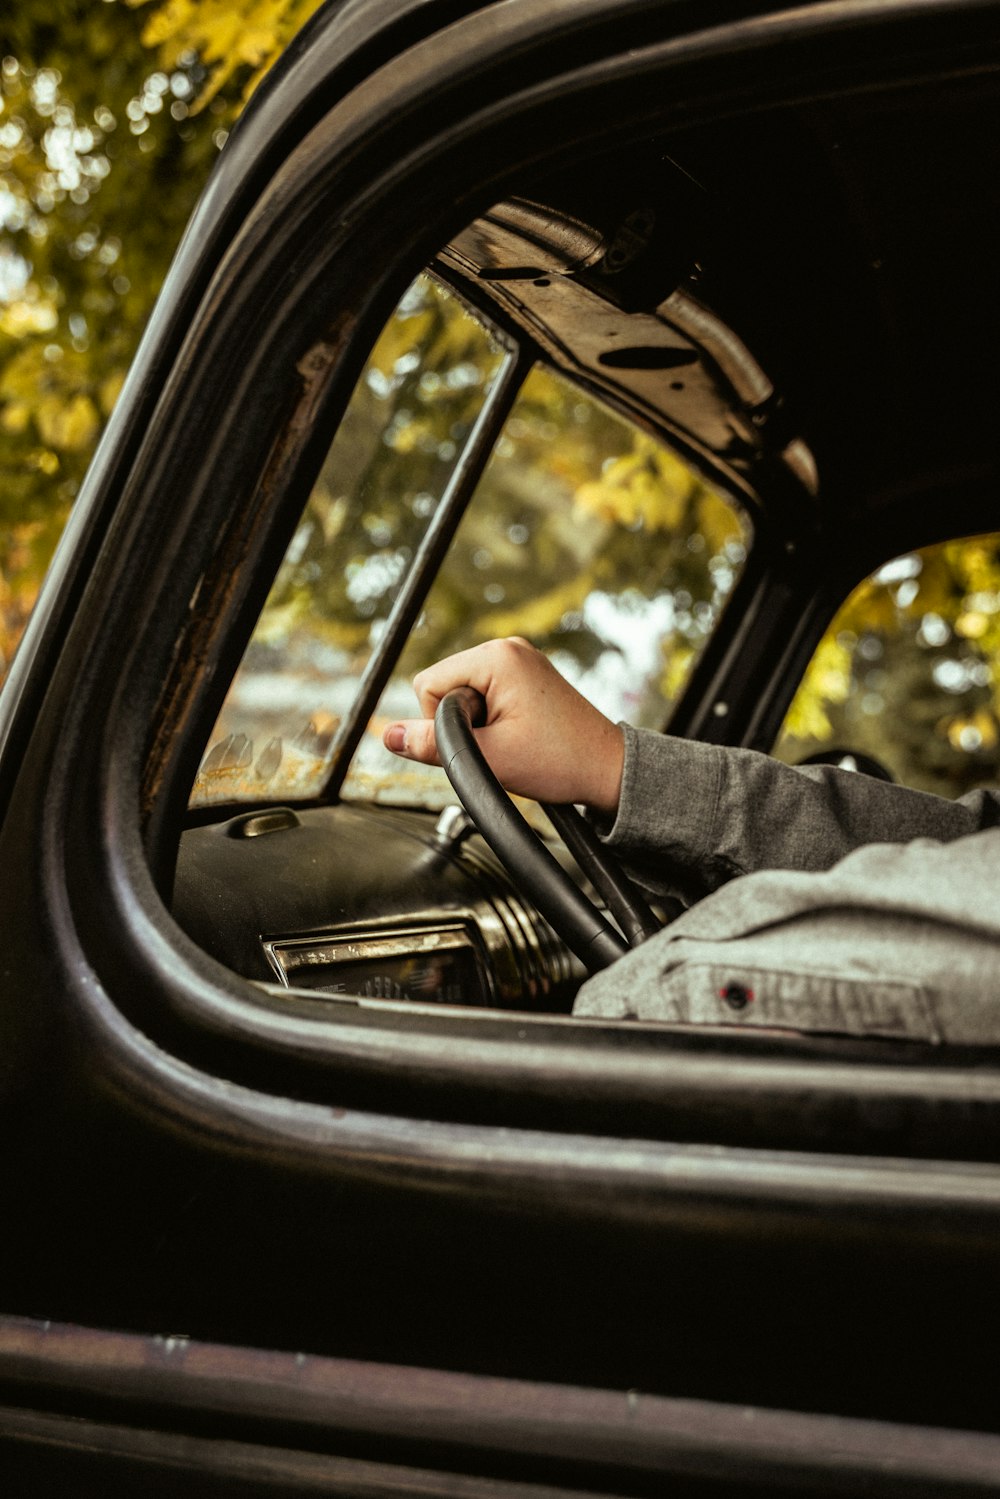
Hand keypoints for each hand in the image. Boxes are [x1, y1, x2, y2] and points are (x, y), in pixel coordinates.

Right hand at [382, 637, 624, 814]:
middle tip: (501, 744)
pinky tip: (518, 735)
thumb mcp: (488, 758)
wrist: (607, 770)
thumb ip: (432, 745)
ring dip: (477, 723)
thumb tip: (387, 735)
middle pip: (444, 686)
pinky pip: (485, 694)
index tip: (480, 741)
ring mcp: (520, 660)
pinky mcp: (527, 676)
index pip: (429, 684)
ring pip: (463, 693)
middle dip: (460, 722)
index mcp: (498, 656)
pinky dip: (491, 718)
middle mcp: (508, 648)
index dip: (441, 723)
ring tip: (513, 741)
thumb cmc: (559, 762)